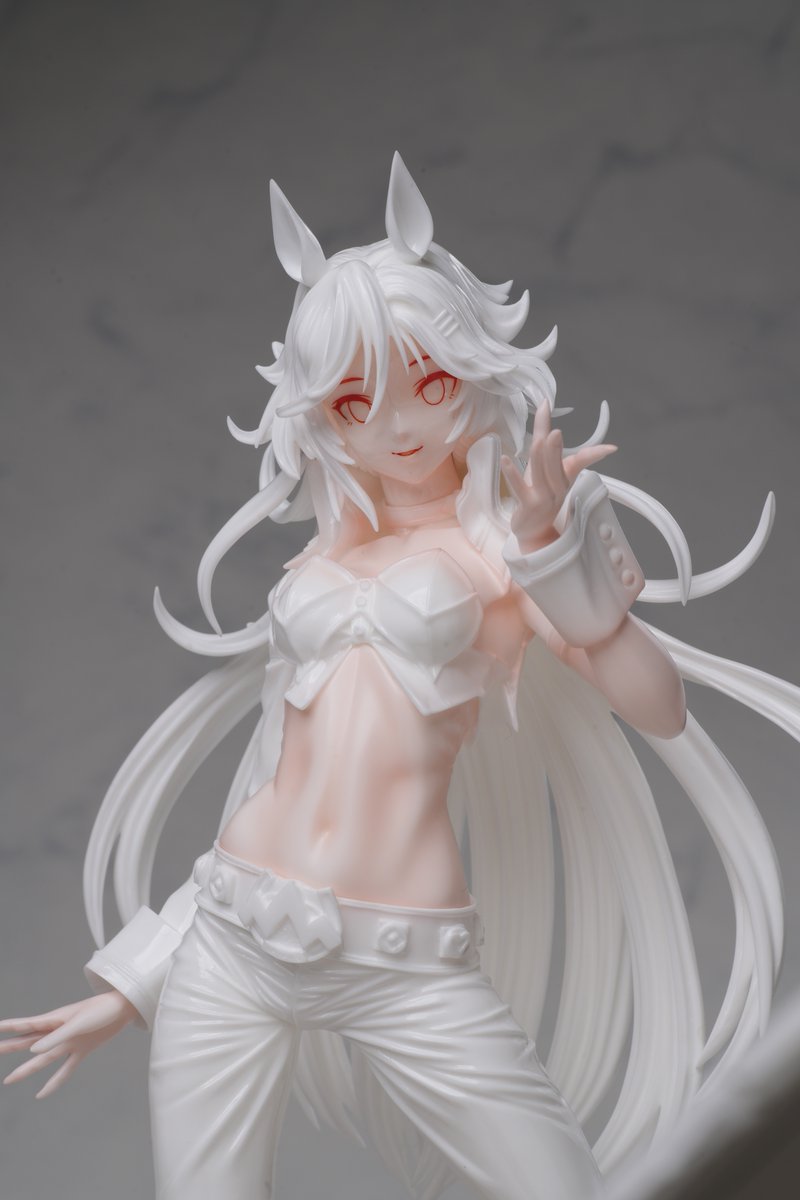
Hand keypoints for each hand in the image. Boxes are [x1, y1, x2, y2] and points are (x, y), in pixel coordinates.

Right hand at [0, 990, 138, 1097]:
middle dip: (10, 1047)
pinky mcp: (82, 1051)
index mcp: (55, 1019)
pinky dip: (53, 1083)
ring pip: (42, 1059)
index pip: (26, 1025)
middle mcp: (58, 1032)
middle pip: (28, 1042)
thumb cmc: (101, 1009)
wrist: (123, 1009)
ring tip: (8, 1080)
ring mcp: (69, 1043)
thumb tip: (33, 1050)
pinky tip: (41, 1094)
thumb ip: (57, 1036)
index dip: (9, 1027)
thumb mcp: (79, 1022)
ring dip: (26, 1069)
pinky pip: (64, 1070)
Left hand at [501, 401, 616, 552]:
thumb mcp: (545, 465)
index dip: (596, 454)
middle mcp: (557, 488)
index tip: (611, 448)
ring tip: (542, 438)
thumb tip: (546, 405)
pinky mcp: (527, 505)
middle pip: (557, 465)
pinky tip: (507, 459)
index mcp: (565, 477)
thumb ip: (546, 436)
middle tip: (556, 432)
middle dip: (556, 449)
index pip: (581, 461)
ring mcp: (543, 498)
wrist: (533, 529)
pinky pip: (519, 488)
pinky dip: (512, 474)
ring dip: (541, 456)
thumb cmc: (539, 493)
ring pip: (542, 474)